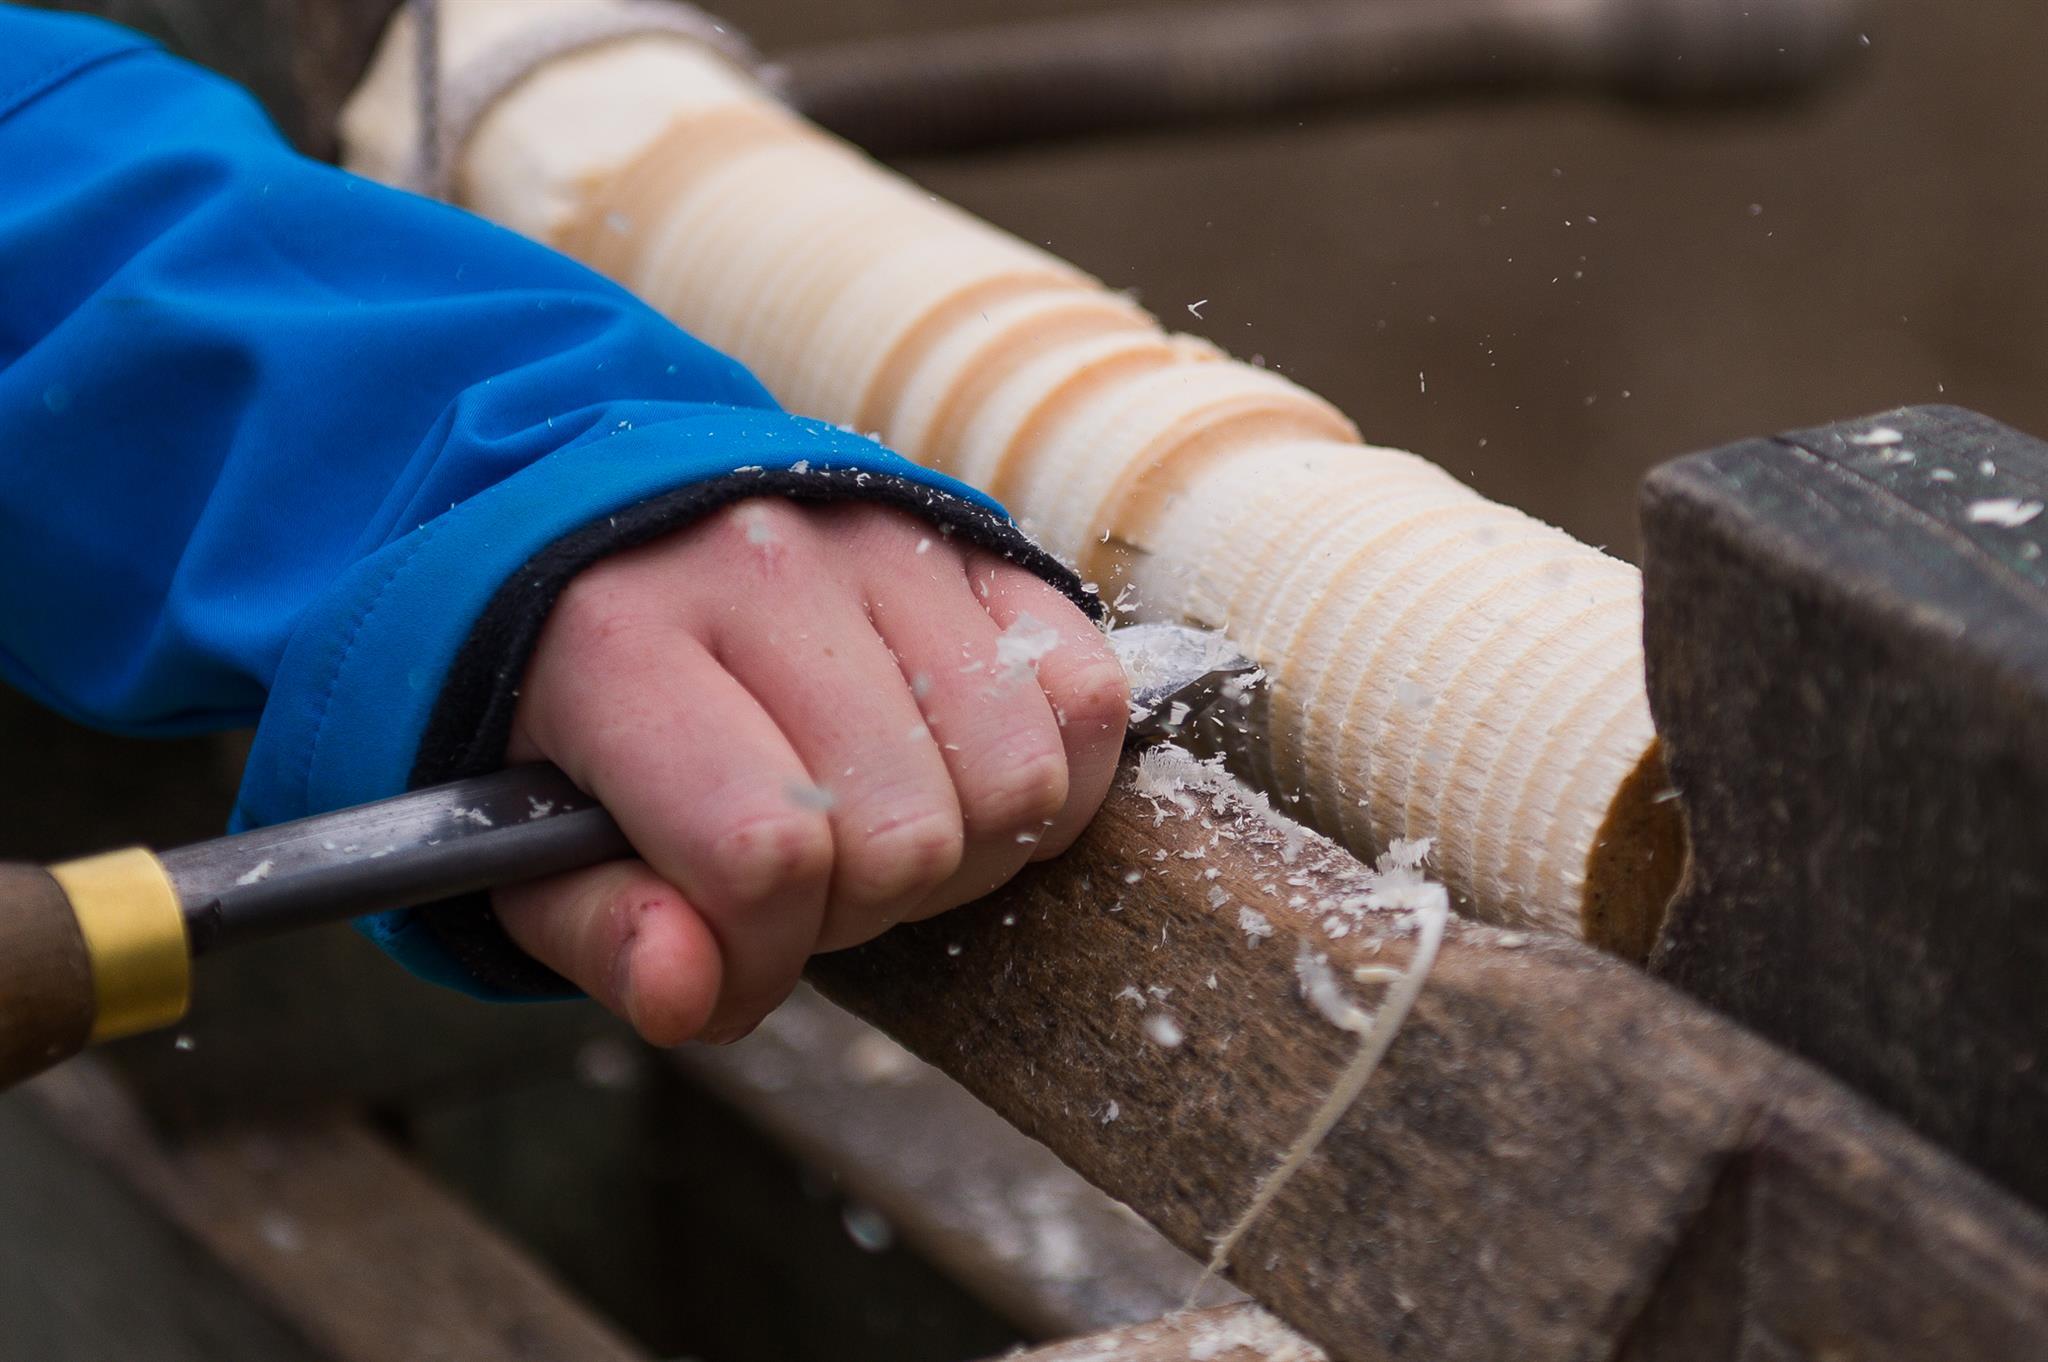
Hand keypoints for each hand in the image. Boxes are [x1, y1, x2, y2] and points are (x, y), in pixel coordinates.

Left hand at [491, 498, 1127, 1044]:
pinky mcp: (979, 541)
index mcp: (619, 643)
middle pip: (907, 835)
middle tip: (808, 876)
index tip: (732, 945)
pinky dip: (1051, 779)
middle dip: (864, 906)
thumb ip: (600, 931)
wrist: (618, 541)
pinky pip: (1087, 698)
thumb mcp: (529, 840)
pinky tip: (956, 775)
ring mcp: (886, 540)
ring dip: (963, 851)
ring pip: (1016, 779)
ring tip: (879, 823)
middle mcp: (763, 568)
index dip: (764, 953)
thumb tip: (688, 996)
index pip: (767, 855)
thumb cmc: (578, 716)